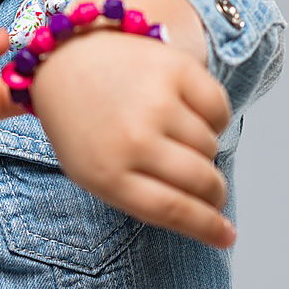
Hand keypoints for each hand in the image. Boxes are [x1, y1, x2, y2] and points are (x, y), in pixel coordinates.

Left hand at [31, 26, 234, 248]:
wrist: (62, 53)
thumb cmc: (80, 118)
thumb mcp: (90, 171)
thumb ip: (141, 198)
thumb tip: (208, 222)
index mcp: (106, 172)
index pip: (174, 210)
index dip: (208, 227)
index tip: (226, 235)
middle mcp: (132, 137)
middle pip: (201, 181)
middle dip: (213, 192)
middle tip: (211, 188)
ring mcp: (155, 99)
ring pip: (211, 145)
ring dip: (204, 149)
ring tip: (178, 135)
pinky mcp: (172, 66)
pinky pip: (219, 108)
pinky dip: (215, 118)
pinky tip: (193, 114)